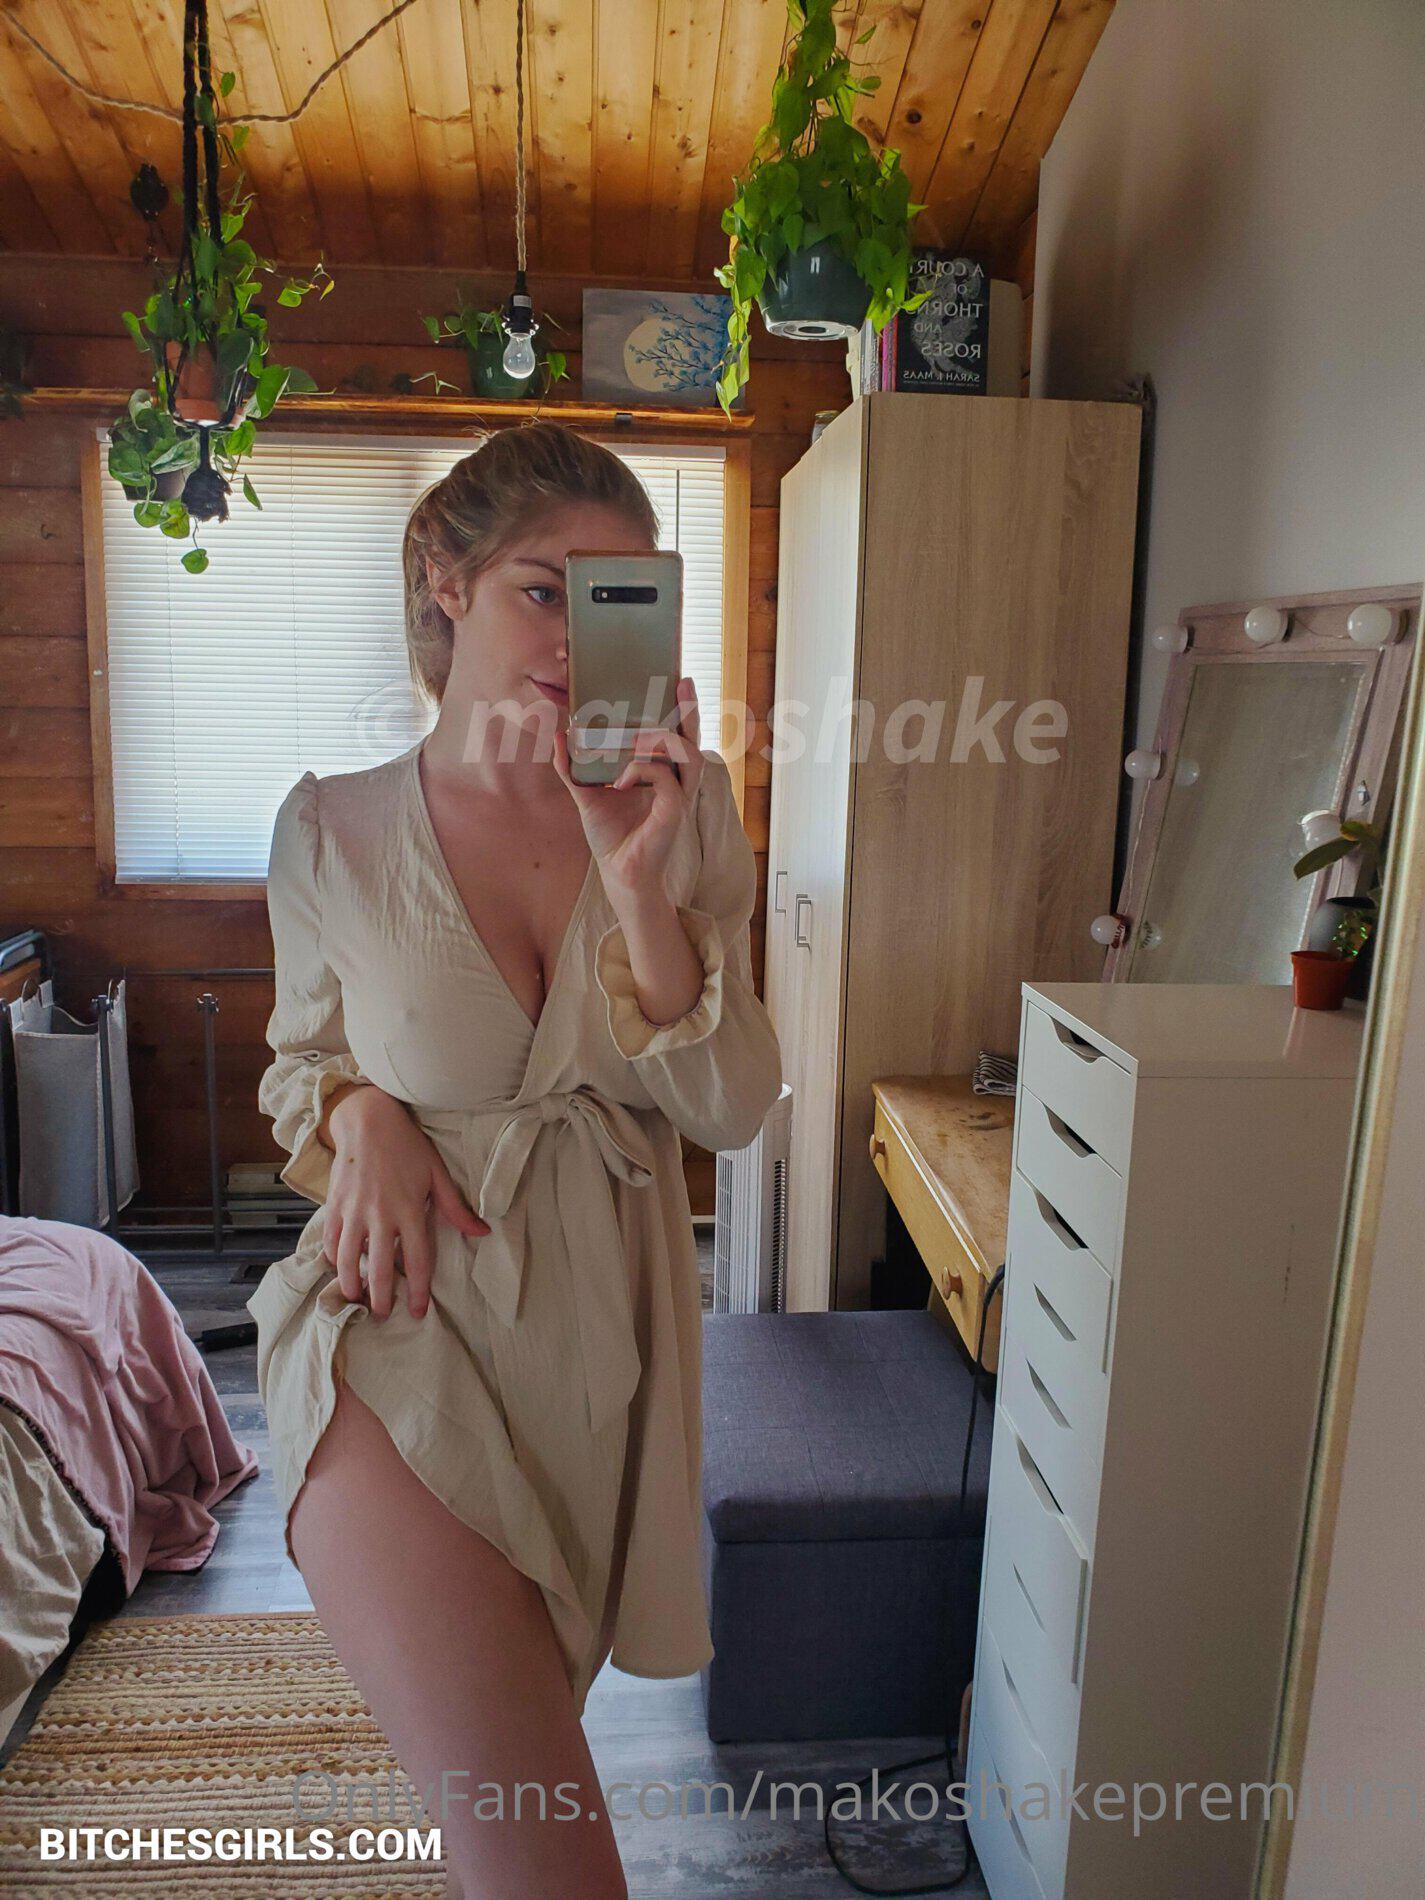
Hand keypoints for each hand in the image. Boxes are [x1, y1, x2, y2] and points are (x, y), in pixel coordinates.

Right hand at [323, 1085, 487, 1320]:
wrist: (368, 1121)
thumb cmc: (408, 1146)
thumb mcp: (438, 1174)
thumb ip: (457, 1208)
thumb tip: (483, 1233)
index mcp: (410, 1210)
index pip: (417, 1260)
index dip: (417, 1290)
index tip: (417, 1311)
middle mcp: (381, 1215)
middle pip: (380, 1268)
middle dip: (381, 1298)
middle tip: (383, 1315)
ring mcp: (354, 1211)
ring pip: (348, 1260)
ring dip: (352, 1285)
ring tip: (357, 1301)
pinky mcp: (334, 1205)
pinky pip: (331, 1240)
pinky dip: (334, 1260)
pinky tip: (340, 1271)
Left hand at [553, 676, 705, 904]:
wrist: (617, 874)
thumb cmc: (611, 836)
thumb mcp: (586, 794)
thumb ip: (574, 768)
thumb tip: (560, 737)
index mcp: (662, 775)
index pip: (679, 736)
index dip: (684, 710)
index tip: (681, 680)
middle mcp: (676, 783)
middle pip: (693, 739)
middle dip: (689, 709)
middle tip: (680, 683)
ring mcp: (678, 798)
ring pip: (687, 754)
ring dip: (659, 741)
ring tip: (633, 740)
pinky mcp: (673, 813)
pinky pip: (666, 780)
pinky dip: (641, 772)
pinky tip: (619, 782)